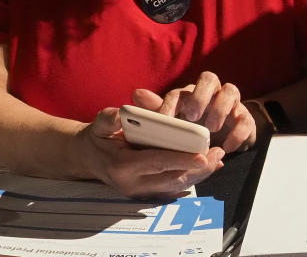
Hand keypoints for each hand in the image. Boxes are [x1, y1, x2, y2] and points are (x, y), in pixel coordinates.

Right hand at [77, 107, 224, 198]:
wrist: (88, 159)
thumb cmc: (98, 138)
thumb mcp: (99, 125)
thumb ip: (109, 119)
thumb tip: (121, 113)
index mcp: (122, 165)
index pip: (156, 163)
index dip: (181, 159)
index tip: (202, 155)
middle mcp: (133, 184)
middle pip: (172, 179)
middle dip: (198, 168)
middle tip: (218, 153)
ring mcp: (140, 193)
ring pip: (176, 186)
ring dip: (199, 174)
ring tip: (217, 158)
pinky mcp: (148, 194)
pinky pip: (174, 189)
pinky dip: (192, 179)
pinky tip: (208, 167)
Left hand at [134, 71, 257, 151]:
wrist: (224, 141)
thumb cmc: (193, 132)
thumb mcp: (173, 125)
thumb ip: (157, 111)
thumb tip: (136, 94)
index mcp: (192, 94)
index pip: (183, 90)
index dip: (172, 103)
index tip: (164, 120)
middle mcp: (213, 93)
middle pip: (209, 78)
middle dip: (200, 95)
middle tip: (192, 116)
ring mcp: (231, 104)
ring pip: (231, 90)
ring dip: (220, 108)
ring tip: (211, 129)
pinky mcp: (245, 118)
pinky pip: (246, 119)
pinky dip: (238, 133)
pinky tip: (227, 147)